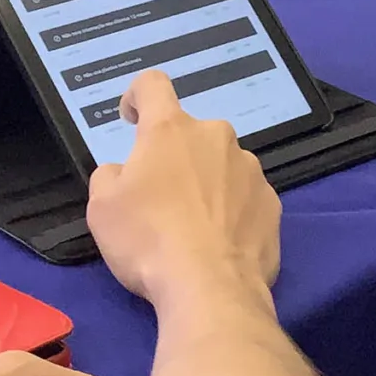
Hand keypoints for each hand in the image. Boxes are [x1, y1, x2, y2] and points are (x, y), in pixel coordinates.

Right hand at [85, 70, 280, 307]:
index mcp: (171, 130)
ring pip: (221, 166)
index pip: (153, 86)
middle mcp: (217, 138)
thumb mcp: (102, 208)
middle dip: (175, 157)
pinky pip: (245, 198)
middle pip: (191, 135)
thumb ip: (110, 176)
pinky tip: (220, 244)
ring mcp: (251, 170)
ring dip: (207, 185)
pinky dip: (232, 212)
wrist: (211, 289)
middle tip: (160, 199)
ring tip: (193, 229)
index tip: (132, 120)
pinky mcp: (273, 204)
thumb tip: (124, 172)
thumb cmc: (149, 240)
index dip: (138, 96)